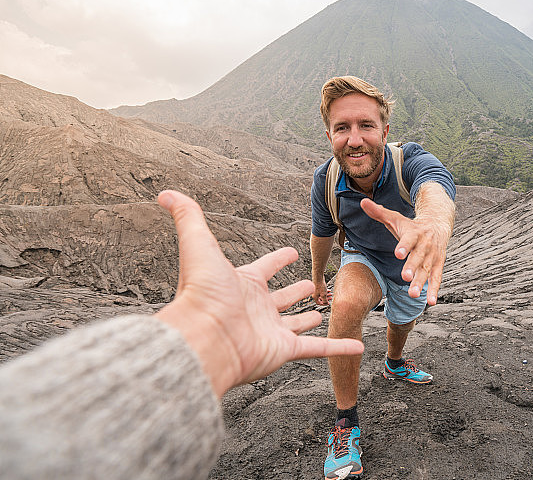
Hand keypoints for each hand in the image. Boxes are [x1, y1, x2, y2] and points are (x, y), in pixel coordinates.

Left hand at [155, 190, 362, 396]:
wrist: (203, 339)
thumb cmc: (200, 293)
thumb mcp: (199, 245)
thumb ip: (187, 216)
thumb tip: (164, 192)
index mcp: (241, 284)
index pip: (264, 268)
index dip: (277, 259)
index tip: (291, 253)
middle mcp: (256, 308)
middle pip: (280, 298)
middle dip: (295, 291)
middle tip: (311, 283)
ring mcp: (270, 331)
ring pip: (296, 324)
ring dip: (309, 319)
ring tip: (323, 312)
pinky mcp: (284, 351)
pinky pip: (317, 349)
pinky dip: (338, 348)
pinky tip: (357, 347)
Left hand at [360, 198, 449, 304]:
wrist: (438, 224)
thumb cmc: (411, 225)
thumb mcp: (395, 218)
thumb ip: (379, 212)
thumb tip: (362, 201)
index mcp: (414, 233)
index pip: (408, 240)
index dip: (403, 246)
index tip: (397, 254)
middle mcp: (425, 245)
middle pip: (418, 257)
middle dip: (412, 268)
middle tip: (405, 278)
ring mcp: (432, 256)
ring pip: (426, 270)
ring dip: (420, 282)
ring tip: (413, 295)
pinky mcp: (438, 265)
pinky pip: (436, 278)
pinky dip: (434, 289)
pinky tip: (430, 301)